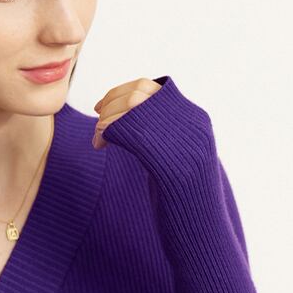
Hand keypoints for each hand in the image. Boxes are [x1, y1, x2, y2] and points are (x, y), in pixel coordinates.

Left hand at [91, 76, 218, 197]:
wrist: (195, 204)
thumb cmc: (185, 182)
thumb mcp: (180, 149)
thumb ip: (161, 130)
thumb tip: (132, 113)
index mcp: (188, 113)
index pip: (147, 87)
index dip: (122, 91)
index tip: (104, 102)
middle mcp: (181, 115)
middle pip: (137, 93)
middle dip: (111, 100)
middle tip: (97, 111)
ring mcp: (170, 127)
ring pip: (128, 105)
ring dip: (107, 117)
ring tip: (99, 134)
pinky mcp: (153, 143)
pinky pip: (121, 126)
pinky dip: (104, 131)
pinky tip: (100, 144)